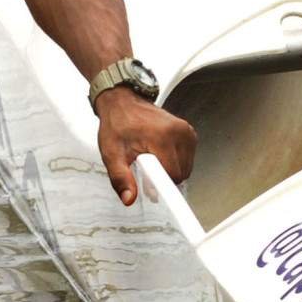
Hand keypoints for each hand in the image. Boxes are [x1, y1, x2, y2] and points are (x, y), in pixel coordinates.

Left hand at [95, 88, 196, 206]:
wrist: (122, 103)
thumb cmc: (117, 125)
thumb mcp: (112, 153)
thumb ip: (120, 177)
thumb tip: (129, 198)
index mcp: (163, 137)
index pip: (173, 176)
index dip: (160, 184)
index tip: (148, 180)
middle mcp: (179, 132)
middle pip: (180, 174)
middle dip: (163, 177)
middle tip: (145, 166)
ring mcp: (186, 132)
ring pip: (185, 168)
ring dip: (169, 169)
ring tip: (151, 157)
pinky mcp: (189, 133)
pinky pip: (187, 159)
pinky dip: (175, 161)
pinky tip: (160, 152)